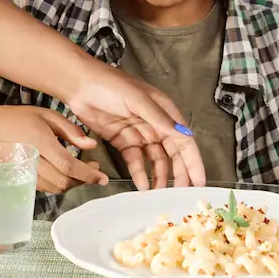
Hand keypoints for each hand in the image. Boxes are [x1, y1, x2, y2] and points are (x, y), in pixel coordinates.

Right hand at [0, 105, 106, 193]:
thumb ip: (69, 129)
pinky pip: (44, 187)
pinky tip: (62, 173)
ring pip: (55, 188)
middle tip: (95, 172)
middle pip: (64, 182)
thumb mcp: (42, 114)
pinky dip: (58, 184)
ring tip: (81, 172)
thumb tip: (90, 145)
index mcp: (40, 142)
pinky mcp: (20, 180)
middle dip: (83, 181)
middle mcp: (33, 162)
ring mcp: (25, 174)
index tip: (102, 178)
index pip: (70, 166)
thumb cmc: (10, 119)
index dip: (89, 174)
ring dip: (71, 184)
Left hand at [62, 59, 205, 190]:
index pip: (184, 141)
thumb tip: (183, 135)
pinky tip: (141, 184)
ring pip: (155, 160)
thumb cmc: (110, 84)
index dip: (193, 162)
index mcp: (164, 111)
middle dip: (178, 173)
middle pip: (172, 153)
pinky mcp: (123, 141)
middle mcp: (155, 123)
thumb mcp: (138, 99)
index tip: (199, 181)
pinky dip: (139, 173)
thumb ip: (160, 118)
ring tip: (158, 193)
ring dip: (158, 176)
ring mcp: (139, 133)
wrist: (79, 85)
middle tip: (180, 193)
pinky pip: (135, 160)